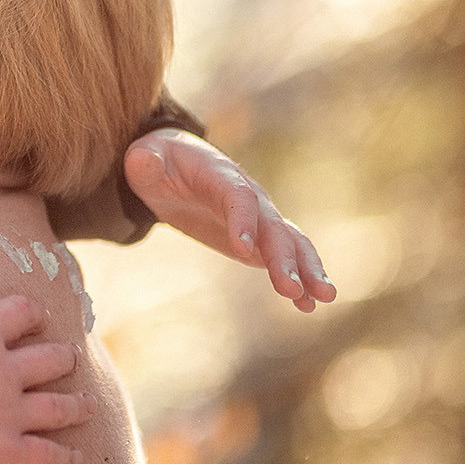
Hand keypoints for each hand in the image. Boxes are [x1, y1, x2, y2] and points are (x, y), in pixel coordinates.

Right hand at [0, 223, 92, 463]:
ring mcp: (8, 415)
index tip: (37, 315)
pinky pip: (45, 457)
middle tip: (69, 357)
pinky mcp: (4, 454)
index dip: (31, 313)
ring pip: (56, 408)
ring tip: (87, 405)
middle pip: (47, 360)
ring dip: (75, 405)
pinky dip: (62, 458)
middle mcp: (4, 372)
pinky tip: (75, 459)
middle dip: (61, 357)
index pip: (21, 314)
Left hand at [124, 129, 335, 311]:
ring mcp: (257, 217)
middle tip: (291, 288)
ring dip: (306, 268)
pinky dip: (298, 277)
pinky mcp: (257, 238)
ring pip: (289, 241)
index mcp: (219, 174)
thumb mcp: (143, 158)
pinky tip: (308, 304)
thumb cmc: (156, 161)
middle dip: (283, 257)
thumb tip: (143, 163)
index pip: (237, 196)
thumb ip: (144, 162)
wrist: (172, 165)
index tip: (243, 250)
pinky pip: (283, 256)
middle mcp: (247, 195)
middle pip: (271, 225)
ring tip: (321, 298)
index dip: (242, 220)